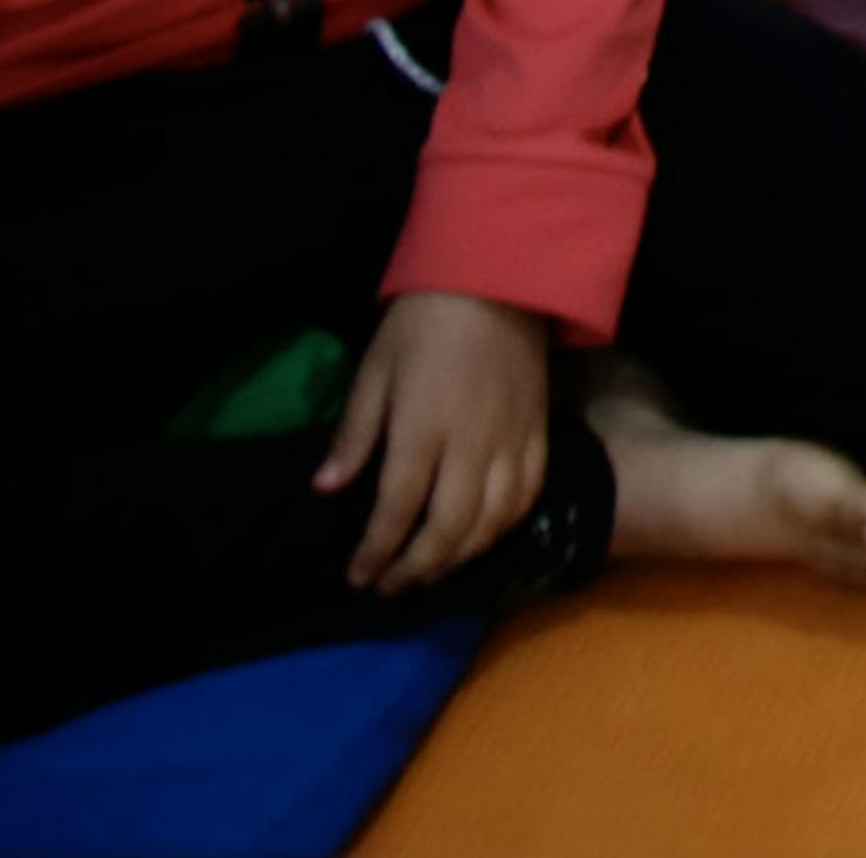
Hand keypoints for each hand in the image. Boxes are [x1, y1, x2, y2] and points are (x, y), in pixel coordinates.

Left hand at [318, 288, 554, 595]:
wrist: (501, 280)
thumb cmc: (424, 323)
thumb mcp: (375, 369)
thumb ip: (355, 433)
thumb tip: (326, 488)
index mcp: (422, 427)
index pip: (397, 508)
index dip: (376, 551)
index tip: (357, 577)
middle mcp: (471, 444)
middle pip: (448, 528)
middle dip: (417, 568)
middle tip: (392, 586)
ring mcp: (511, 441)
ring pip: (491, 522)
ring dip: (459, 557)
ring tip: (431, 570)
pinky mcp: (539, 433)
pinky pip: (527, 495)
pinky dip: (504, 527)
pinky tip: (482, 538)